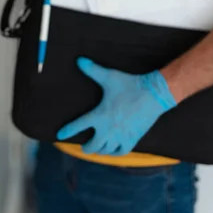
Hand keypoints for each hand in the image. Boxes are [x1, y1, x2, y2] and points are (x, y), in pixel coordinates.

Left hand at [57, 58, 176, 155]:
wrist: (153, 94)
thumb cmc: (129, 85)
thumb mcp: (109, 77)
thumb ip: (92, 70)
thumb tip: (79, 60)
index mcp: (99, 116)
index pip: (78, 126)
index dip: (68, 131)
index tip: (60, 135)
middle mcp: (108, 129)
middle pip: (92, 146)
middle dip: (86, 147)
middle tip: (84, 146)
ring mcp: (120, 136)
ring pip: (106, 151)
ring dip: (100, 151)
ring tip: (98, 149)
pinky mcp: (133, 139)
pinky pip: (121, 152)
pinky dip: (115, 153)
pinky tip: (113, 150)